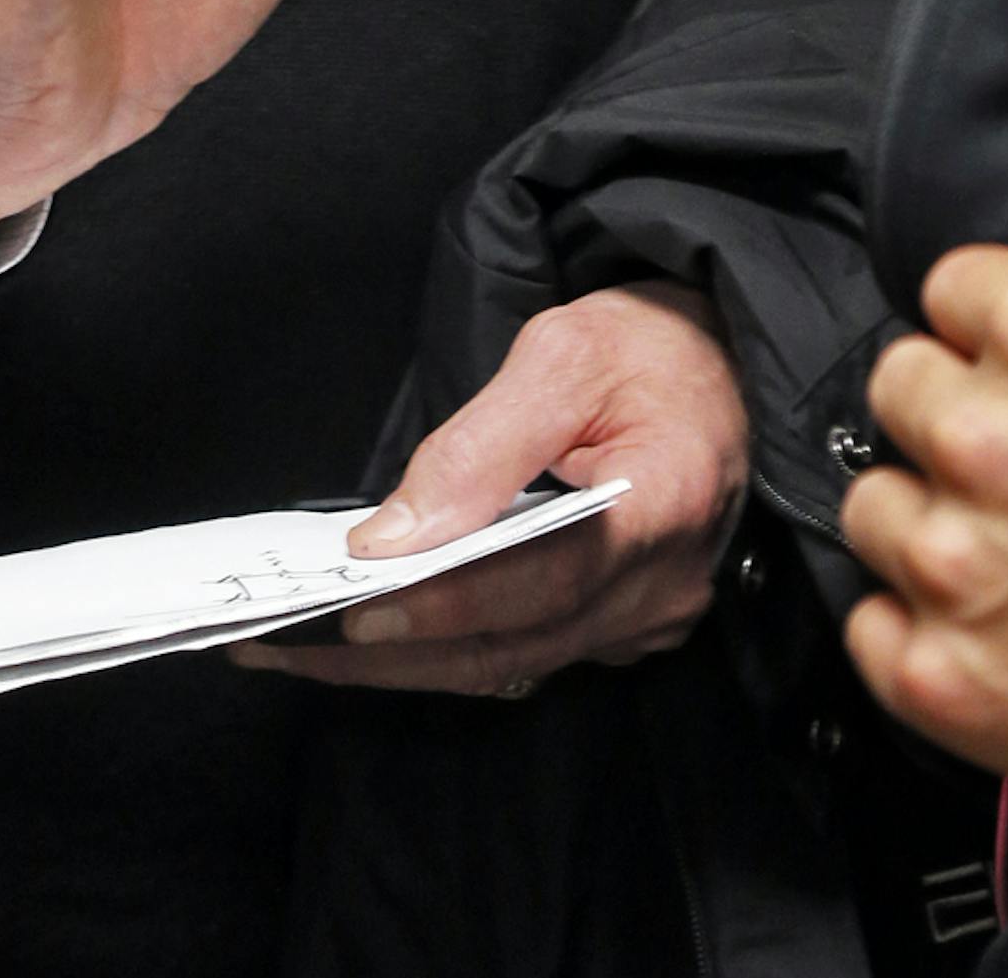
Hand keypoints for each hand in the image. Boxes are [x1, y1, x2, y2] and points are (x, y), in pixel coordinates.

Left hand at [236, 281, 750, 694]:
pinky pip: (531, 654)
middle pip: (516, 646)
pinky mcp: (630, 626)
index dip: (447, 601)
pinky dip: (452, 647)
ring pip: (515, 664)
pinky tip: (384, 632)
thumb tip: (395, 536)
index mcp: (667, 503)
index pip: (546, 579)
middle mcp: (665, 584)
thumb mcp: (565, 350)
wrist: (724, 361)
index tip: (354, 606)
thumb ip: (483, 445)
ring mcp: (652, 618)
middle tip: (282, 643)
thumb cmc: (649, 343)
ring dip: (408, 661)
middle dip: (392, 653)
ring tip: (305, 645)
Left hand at [842, 177, 1007, 861]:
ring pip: (875, 502)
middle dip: (955, 411)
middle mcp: (981, 437)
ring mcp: (952, 563)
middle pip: (900, 383)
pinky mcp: (940, 674)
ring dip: (930, 518)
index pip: (949, 286)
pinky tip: (995, 632)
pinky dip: (918, 629)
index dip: (996, 325)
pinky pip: (870, 623)